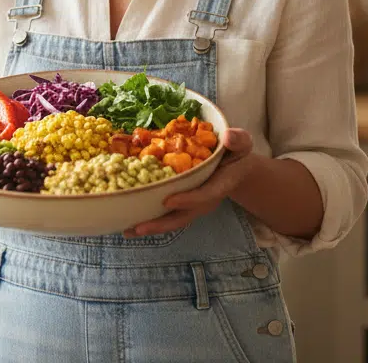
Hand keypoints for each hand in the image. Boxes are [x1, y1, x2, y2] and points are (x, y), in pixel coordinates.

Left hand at [123, 127, 256, 237]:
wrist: (236, 169)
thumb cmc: (235, 154)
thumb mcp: (241, 144)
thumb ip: (238, 140)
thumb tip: (229, 136)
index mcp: (219, 185)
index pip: (204, 195)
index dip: (187, 200)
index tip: (168, 201)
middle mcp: (204, 200)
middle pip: (183, 216)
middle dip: (161, 223)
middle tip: (139, 227)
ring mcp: (193, 205)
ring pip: (172, 220)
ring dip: (151, 227)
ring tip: (127, 231)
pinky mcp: (183, 205)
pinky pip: (167, 216)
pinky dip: (150, 220)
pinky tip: (129, 224)